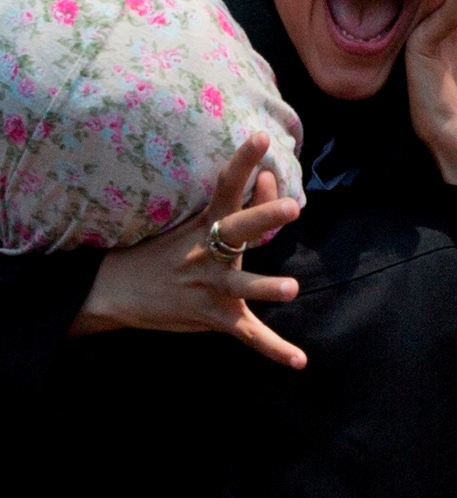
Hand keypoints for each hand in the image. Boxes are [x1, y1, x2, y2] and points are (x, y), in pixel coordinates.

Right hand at [72, 133, 307, 367]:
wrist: (115, 290)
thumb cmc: (168, 249)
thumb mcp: (199, 222)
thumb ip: (241, 201)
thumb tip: (271, 175)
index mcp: (207, 224)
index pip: (226, 185)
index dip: (242, 161)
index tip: (262, 137)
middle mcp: (208, 253)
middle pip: (239, 231)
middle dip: (264, 218)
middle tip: (293, 207)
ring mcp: (210, 287)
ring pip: (242, 286)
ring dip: (265, 287)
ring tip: (290, 289)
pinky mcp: (214, 317)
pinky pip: (248, 335)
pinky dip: (274, 350)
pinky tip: (300, 361)